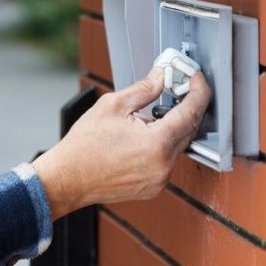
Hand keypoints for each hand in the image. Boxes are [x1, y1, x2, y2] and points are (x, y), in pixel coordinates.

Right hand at [32, 68, 210, 220]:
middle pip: (189, 130)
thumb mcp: (112, 106)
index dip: (198, 91)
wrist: (67, 179)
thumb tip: (161, 77)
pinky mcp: (153, 187)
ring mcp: (159, 180)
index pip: (191, 112)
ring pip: (178, 146)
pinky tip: (144, 136)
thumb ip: (143, 90)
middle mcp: (163, 166)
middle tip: (177, 88)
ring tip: (150, 115)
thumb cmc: (83, 147)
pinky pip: (167, 161)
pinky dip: (163, 145)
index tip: (197, 79)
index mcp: (156, 144)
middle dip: (186, 107)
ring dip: (172, 127)